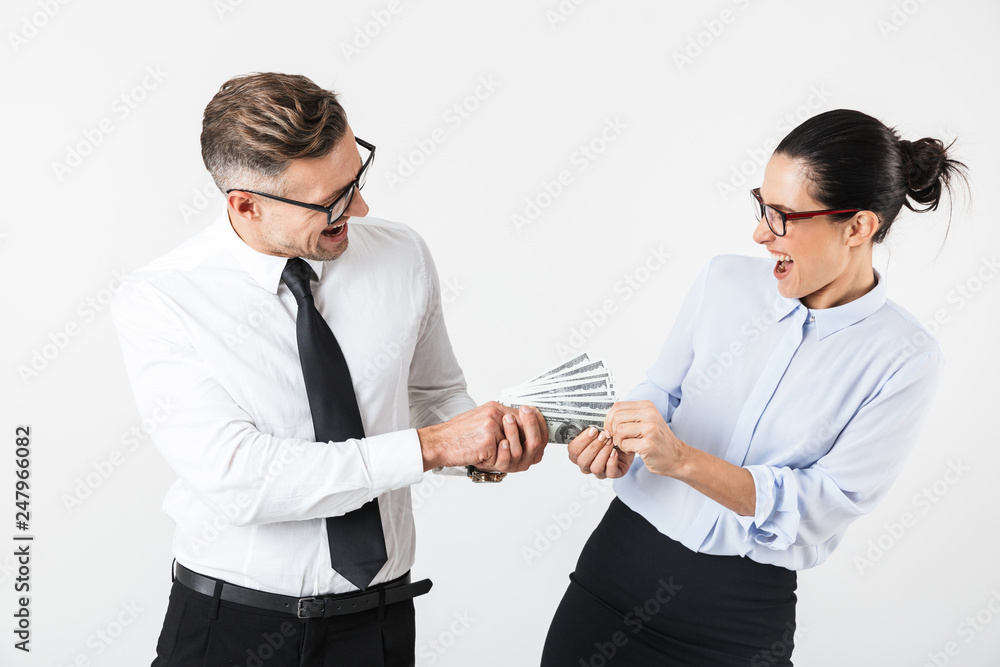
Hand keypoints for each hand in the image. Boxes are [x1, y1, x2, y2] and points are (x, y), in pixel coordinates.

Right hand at [416, 402, 546, 471]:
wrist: (439, 442)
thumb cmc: (459, 437)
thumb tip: (528, 435)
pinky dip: (494, 462)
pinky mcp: (488, 439)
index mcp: (497, 408)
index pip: (530, 417)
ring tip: (493, 456)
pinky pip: (503, 457)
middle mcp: (497, 413)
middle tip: (524, 456)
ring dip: (507, 458)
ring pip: (518, 449)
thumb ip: (504, 427)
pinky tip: (484, 457)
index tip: (540, 440)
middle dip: (532, 448)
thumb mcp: (483, 424)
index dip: (540, 431)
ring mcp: (493, 425)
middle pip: (531, 432)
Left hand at [492, 404, 547, 472]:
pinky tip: (502, 440)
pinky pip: (505, 460)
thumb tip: (530, 408)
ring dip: (513, 433)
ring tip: (508, 418)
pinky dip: (504, 450)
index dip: (538, 422)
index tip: (531, 408)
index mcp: (535, 449)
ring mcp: (516, 463)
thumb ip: (524, 422)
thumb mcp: (516, 429)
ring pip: (518, 451)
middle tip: (524, 410)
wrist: (484, 449)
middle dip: (530, 424)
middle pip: (535, 442)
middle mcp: (528, 457)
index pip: (543, 436)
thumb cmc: (502, 438)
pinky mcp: (502, 466)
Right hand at [567, 426, 633, 478]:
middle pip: (583, 461)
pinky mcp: (612, 474)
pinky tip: (615, 452)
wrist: (625, 440)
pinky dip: (612, 462)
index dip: (582, 440)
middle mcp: (586, 465)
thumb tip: (589, 428)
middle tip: (603, 436)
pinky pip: (610, 473)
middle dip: (594, 446)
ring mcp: (598, 471)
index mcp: (578, 454)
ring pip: (596, 468)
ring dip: (603, 453)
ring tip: (610, 442)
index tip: (592, 430)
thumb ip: (590, 430)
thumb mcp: (598, 429)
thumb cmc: (609, 435)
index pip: (573, 450)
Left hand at [604, 400, 687, 477]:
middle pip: (617, 418)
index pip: (618, 406)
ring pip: (619, 430)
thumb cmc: (659, 440)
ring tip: (627, 445)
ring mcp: (650, 429)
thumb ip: (630, 416)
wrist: (677, 457)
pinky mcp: (648, 444)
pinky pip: (625, 444)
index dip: (609, 418)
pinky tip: (633, 450)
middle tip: (619, 439)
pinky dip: (625, 449)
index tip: (610, 428)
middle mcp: (650, 415)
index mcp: (647, 407)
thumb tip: (608, 418)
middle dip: (613, 431)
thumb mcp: (647, 421)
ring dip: (619, 441)